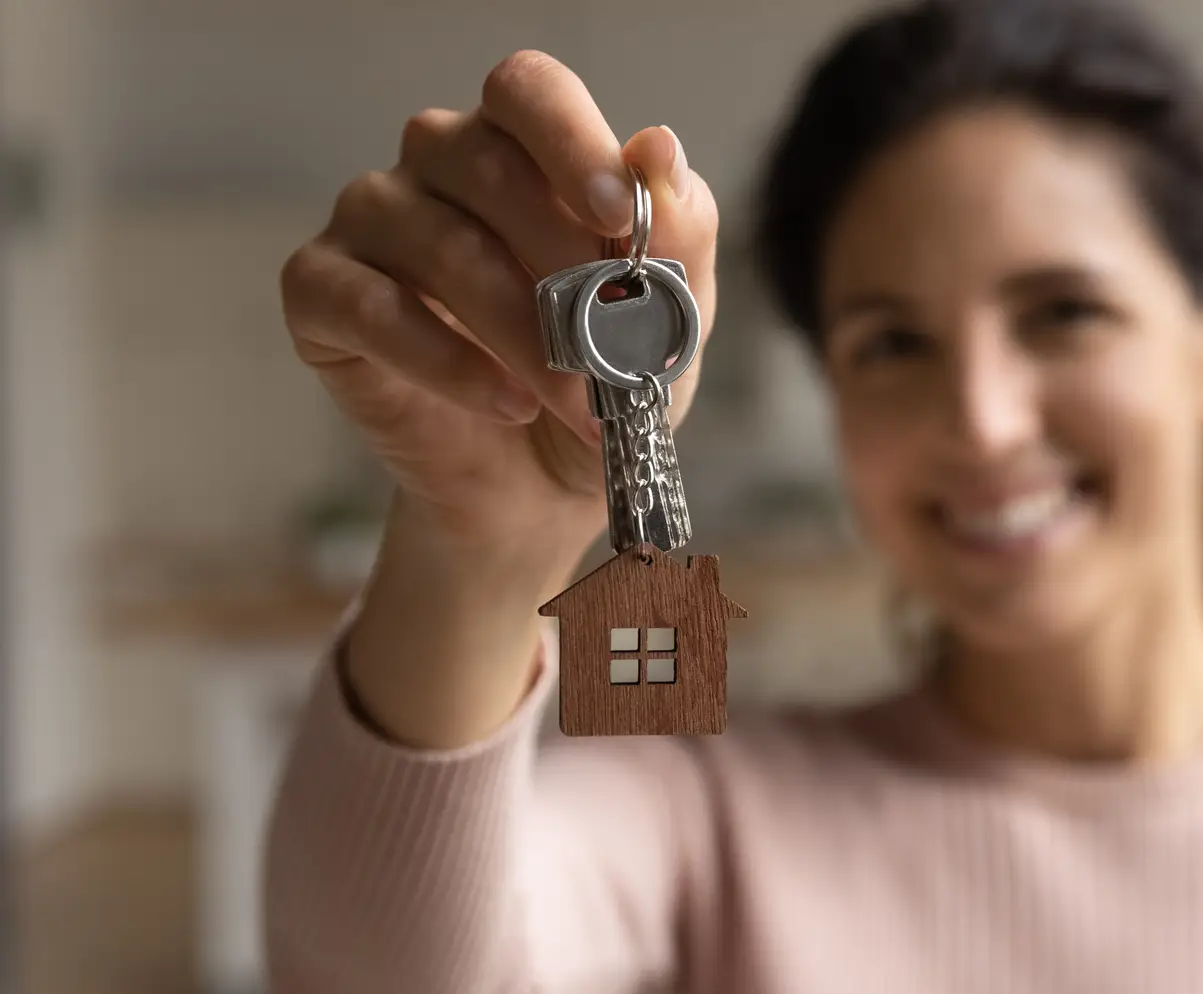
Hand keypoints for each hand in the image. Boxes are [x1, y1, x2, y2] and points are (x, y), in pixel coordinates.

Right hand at [280, 50, 719, 571]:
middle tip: (615, 352)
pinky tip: (505, 403)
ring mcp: (371, 220)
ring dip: (523, 333)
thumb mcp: (667, 319)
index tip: (618, 214)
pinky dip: (444, 360)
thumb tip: (659, 147)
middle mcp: (437, 163)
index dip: (571, 141)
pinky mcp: (320, 292)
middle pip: (485, 163)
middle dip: (567, 268)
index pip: (529, 91)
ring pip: (439, 244)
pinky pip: (369, 307)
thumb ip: (678, 234)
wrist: (545, 489)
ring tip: (579, 405)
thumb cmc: (605, 382)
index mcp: (523, 144)